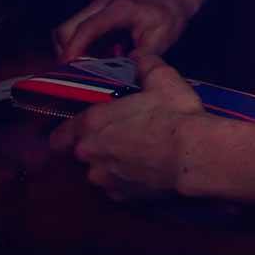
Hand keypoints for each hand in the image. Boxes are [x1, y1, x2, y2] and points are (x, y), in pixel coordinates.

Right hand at [51, 0, 205, 60]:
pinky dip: (76, 49)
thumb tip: (125, 72)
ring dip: (69, 53)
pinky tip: (92, 62)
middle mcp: (102, 6)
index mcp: (119, 9)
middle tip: (77, 75)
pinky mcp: (94, 17)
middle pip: (66, 29)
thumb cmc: (168, 17)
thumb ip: (143, 56)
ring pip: (65, 32)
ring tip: (86, 69)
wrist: (171, 2)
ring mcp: (96, 10)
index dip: (74, 49)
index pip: (88, 28)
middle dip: (65, 54)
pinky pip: (74, 34)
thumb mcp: (161, 39)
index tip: (68, 68)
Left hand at [51, 55, 205, 200]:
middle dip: (96, 146)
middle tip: (120, 135)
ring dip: (111, 164)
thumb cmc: (174, 115)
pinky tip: (147, 169)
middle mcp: (90, 155)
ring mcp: (105, 179)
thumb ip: (145, 64)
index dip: (66, 134)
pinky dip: (128, 179)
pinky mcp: (123, 197)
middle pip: (81, 154)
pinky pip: (118, 187)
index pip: (59, 136)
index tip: (76, 131)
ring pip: (99, 171)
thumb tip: (138, 56)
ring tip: (137, 154)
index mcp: (91, 124)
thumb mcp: (162, 79)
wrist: (195, 155)